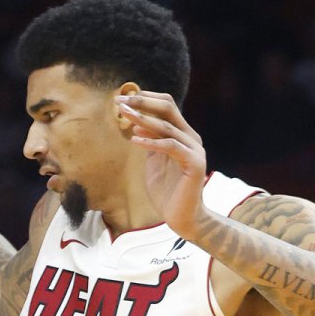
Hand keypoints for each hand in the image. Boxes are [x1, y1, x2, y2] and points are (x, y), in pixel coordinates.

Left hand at [117, 92, 210, 239]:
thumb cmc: (167, 191)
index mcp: (182, 134)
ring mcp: (194, 150)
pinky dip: (151, 141)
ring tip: (123, 115)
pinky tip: (134, 140)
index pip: (166, 106)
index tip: (122, 98)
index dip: (145, 99)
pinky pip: (171, 147)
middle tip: (120, 101)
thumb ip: (149, 142)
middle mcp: (191, 137)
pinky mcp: (194, 164)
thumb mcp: (153, 162)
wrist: (182, 216)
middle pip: (168, 108)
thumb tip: (136, 123)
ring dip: (142, 119)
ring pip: (167, 126)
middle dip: (142, 102)